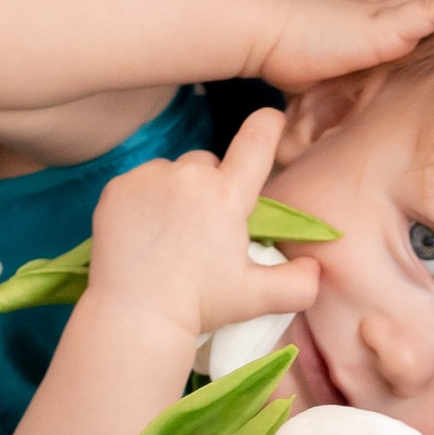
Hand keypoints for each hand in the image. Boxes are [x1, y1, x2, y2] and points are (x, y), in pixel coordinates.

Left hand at [84, 105, 325, 342]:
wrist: (135, 316)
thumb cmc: (199, 306)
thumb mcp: (256, 299)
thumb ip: (297, 283)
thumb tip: (315, 267)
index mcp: (227, 195)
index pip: (256, 141)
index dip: (268, 124)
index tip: (271, 118)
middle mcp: (190, 176)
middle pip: (209, 163)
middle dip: (212, 185)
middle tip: (204, 229)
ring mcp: (150, 178)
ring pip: (173, 172)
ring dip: (177, 191)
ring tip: (170, 235)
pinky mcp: (118, 187)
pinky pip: (140, 182)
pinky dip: (144, 200)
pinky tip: (144, 233)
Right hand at [251, 0, 433, 97]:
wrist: (265, 34)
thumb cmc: (290, 55)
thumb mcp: (332, 77)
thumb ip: (349, 90)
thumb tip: (348, 120)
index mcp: (382, 22)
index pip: (430, 3)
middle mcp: (391, 12)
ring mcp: (390, 16)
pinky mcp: (383, 28)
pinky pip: (431, 12)